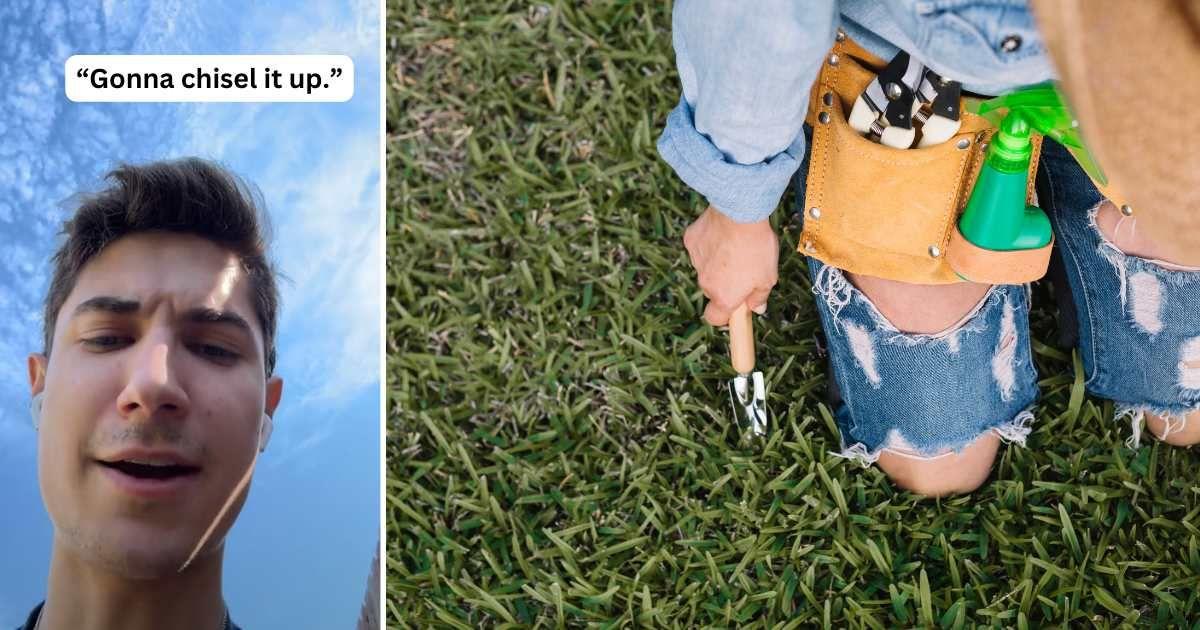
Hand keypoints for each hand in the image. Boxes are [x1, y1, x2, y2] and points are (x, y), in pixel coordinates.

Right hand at [683, 205, 778, 325]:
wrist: (740, 213)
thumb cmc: (756, 247)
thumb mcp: (768, 277)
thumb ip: (759, 296)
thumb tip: (757, 308)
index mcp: (724, 296)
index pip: (714, 318)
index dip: (723, 316)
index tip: (734, 308)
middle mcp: (705, 283)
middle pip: (712, 290)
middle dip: (724, 283)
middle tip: (743, 268)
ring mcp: (696, 261)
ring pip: (706, 267)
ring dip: (717, 261)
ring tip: (736, 245)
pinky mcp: (691, 241)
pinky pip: (700, 246)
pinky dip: (710, 242)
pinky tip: (723, 233)